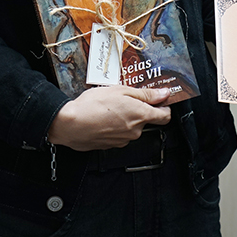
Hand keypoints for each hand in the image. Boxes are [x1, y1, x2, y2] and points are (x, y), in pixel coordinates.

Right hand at [47, 85, 171, 150]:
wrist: (70, 125)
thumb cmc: (93, 105)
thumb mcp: (121, 90)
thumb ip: (145, 94)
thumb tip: (164, 94)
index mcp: (141, 115)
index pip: (165, 116)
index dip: (164, 106)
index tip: (159, 99)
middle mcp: (135, 131)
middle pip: (146, 120)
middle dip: (138, 109)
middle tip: (124, 98)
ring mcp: (123, 140)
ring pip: (131, 127)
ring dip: (125, 118)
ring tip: (109, 107)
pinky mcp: (112, 145)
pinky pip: (119, 134)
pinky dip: (115, 126)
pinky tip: (103, 118)